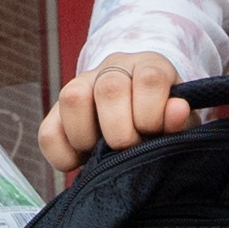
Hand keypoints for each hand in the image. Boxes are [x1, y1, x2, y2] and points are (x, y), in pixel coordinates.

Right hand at [38, 49, 188, 180]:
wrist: (139, 114)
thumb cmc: (164, 121)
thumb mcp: (180, 122)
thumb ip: (181, 120)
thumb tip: (177, 110)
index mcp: (149, 66)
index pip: (150, 79)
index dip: (152, 114)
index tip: (155, 133)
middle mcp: (112, 69)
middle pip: (108, 88)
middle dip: (121, 131)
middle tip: (129, 148)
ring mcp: (81, 87)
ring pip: (72, 97)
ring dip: (88, 136)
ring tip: (101, 154)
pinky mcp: (57, 113)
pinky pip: (47, 133)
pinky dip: (63, 155)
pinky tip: (82, 162)